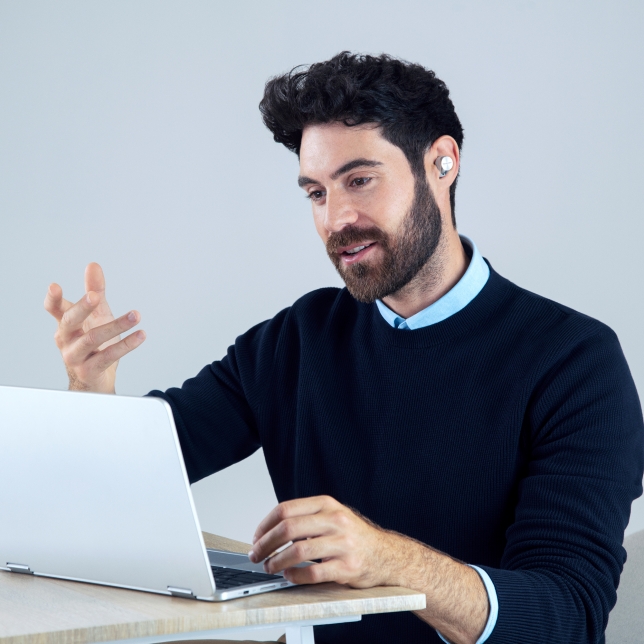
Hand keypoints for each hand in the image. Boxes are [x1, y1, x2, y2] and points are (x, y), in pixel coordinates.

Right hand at [44, 263, 144, 392]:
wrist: (94, 380)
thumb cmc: (93, 345)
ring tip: (136, 315)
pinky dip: (126, 345)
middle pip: (71, 321)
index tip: (54, 286)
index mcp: (65, 324)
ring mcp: (76, 356)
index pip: (54, 309)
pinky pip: (108, 356)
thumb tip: (93, 265)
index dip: (52, 299)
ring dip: (117, 325)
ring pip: (93, 338)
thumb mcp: (96, 315)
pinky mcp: (90, 370)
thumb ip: (94, 291)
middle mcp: (66, 339)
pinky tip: (141, 335)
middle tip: (95, 296)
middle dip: (82, 308)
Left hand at [249, 495, 488, 643]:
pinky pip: (313, 572)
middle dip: (265, 543)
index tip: (257, 536)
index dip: (265, 524)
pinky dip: (296, 576)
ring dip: (277, 561)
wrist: (387, 555)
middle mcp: (335, 520)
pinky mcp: (348, 567)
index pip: (286, 509)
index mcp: (327, 504)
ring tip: (270, 566)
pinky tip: (290, 576)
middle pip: (288, 528)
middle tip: (256, 554)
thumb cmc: (354, 537)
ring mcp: (343, 543)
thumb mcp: (333, 515)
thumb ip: (307, 517)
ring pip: (298, 550)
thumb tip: (271, 528)